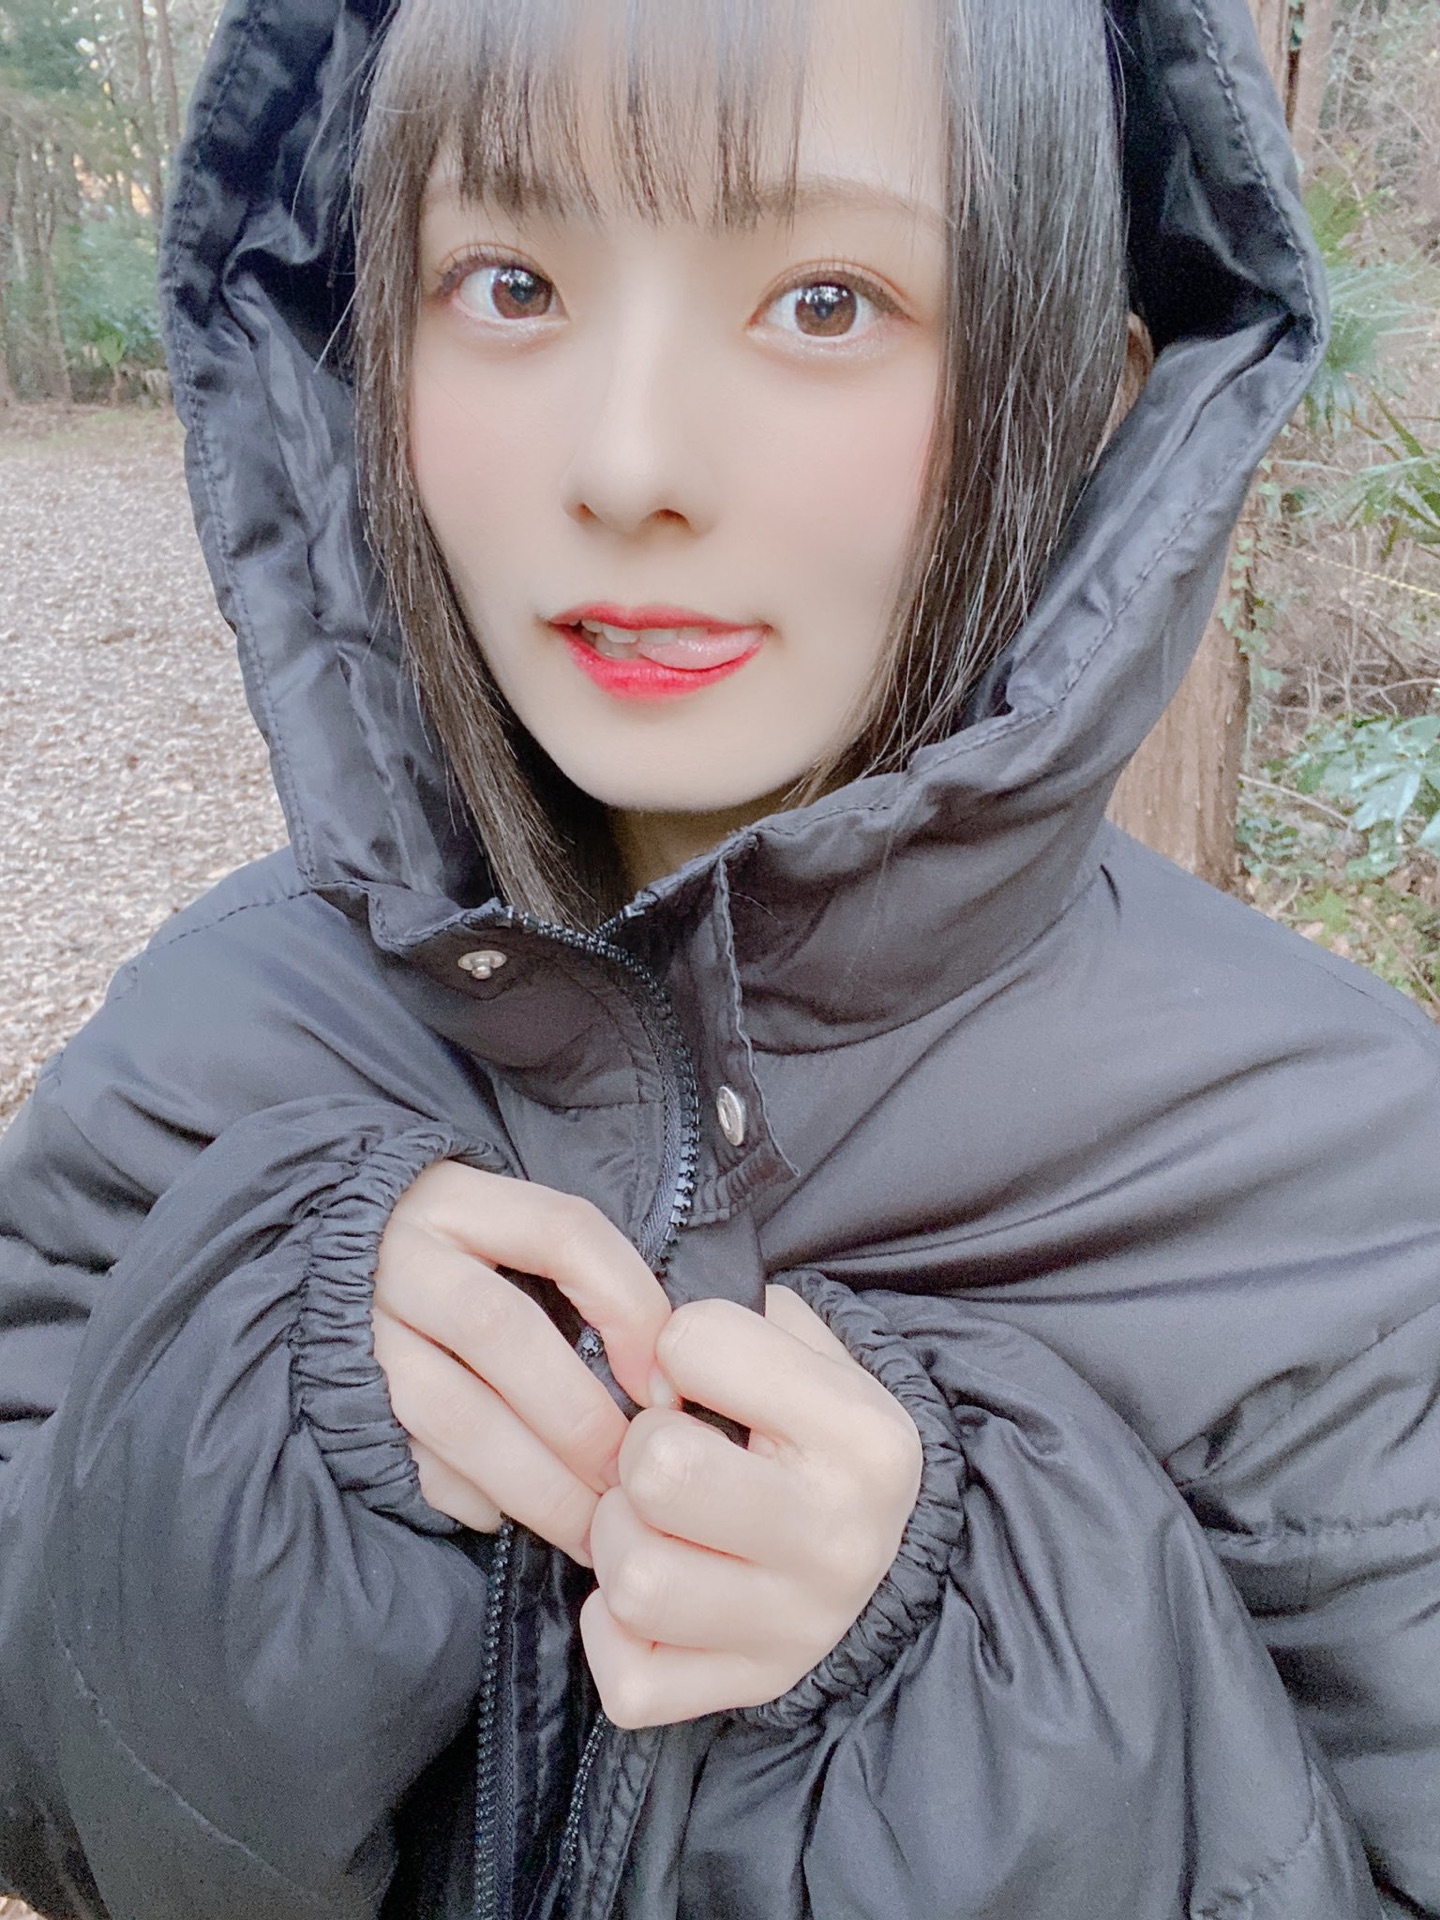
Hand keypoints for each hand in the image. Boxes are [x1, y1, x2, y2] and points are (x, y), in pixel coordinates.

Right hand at [372, 1162, 669, 1564]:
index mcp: (461, 1200)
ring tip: (593, 1527)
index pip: (563, 1232)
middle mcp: (403, 1257)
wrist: (329, 1268)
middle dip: (579, 1417)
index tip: (666, 1387)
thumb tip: (660, 1384)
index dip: (628, 1306)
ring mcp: (362, 1330)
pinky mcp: (339, 1399)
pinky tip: (515, 1515)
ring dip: (534, 1483)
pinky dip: (470, 1497)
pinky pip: (411, 1460)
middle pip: (499, 1328)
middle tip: (633, 1477)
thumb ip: (582, 1276)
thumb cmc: (459, 1259)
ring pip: (451, 1413)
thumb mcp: (509, 1231)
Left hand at [581, 1286, 922, 1726]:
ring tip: (652, 1523)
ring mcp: (796, 1628)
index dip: (672, 1349)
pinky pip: (631, 1681)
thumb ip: (733, 1322)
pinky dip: (614, 1632)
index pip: (699, 1347)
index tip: (690, 1380)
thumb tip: (645, 1355)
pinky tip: (648, 1593)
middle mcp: (837, 1539)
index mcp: (862, 1436)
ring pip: (636, 1582)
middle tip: (660, 1457)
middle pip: (661, 1474)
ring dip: (619, 1542)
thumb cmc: (822, 1431)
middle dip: (636, 1452)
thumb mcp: (809, 1349)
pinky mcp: (752, 1688)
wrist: (892, 1544)